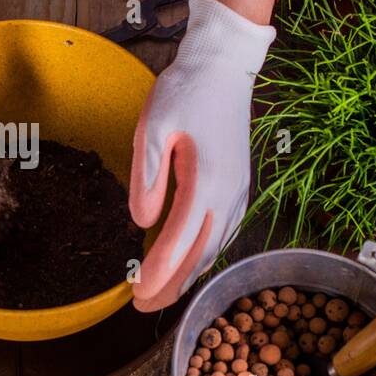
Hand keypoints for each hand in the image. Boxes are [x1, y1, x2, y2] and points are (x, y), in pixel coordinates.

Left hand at [129, 0, 274, 311]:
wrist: (224, 67)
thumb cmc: (186, 92)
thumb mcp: (153, 126)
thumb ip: (146, 177)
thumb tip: (142, 224)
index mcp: (206, 181)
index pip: (178, 241)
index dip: (158, 272)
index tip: (136, 295)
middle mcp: (229, 194)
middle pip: (200, 254)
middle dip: (172, 286)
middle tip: (143, 308)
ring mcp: (239, 192)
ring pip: (214, 247)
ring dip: (188, 274)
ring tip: (161, 294)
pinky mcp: (239, 186)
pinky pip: (222, 232)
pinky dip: (204, 255)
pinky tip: (189, 262)